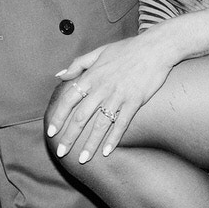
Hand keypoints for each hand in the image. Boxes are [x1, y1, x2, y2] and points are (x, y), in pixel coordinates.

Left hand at [45, 30, 183, 161]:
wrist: (156, 48)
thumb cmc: (128, 49)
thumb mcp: (99, 51)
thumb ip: (78, 64)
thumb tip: (59, 75)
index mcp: (92, 76)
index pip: (68, 99)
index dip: (58, 117)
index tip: (51, 131)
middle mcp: (102, 88)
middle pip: (81, 117)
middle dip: (69, 137)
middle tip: (61, 152)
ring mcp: (119, 96)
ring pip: (100, 124)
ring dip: (90, 144)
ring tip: (83, 159)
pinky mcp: (135, 102)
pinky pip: (121, 124)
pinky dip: (114, 139)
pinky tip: (107, 152)